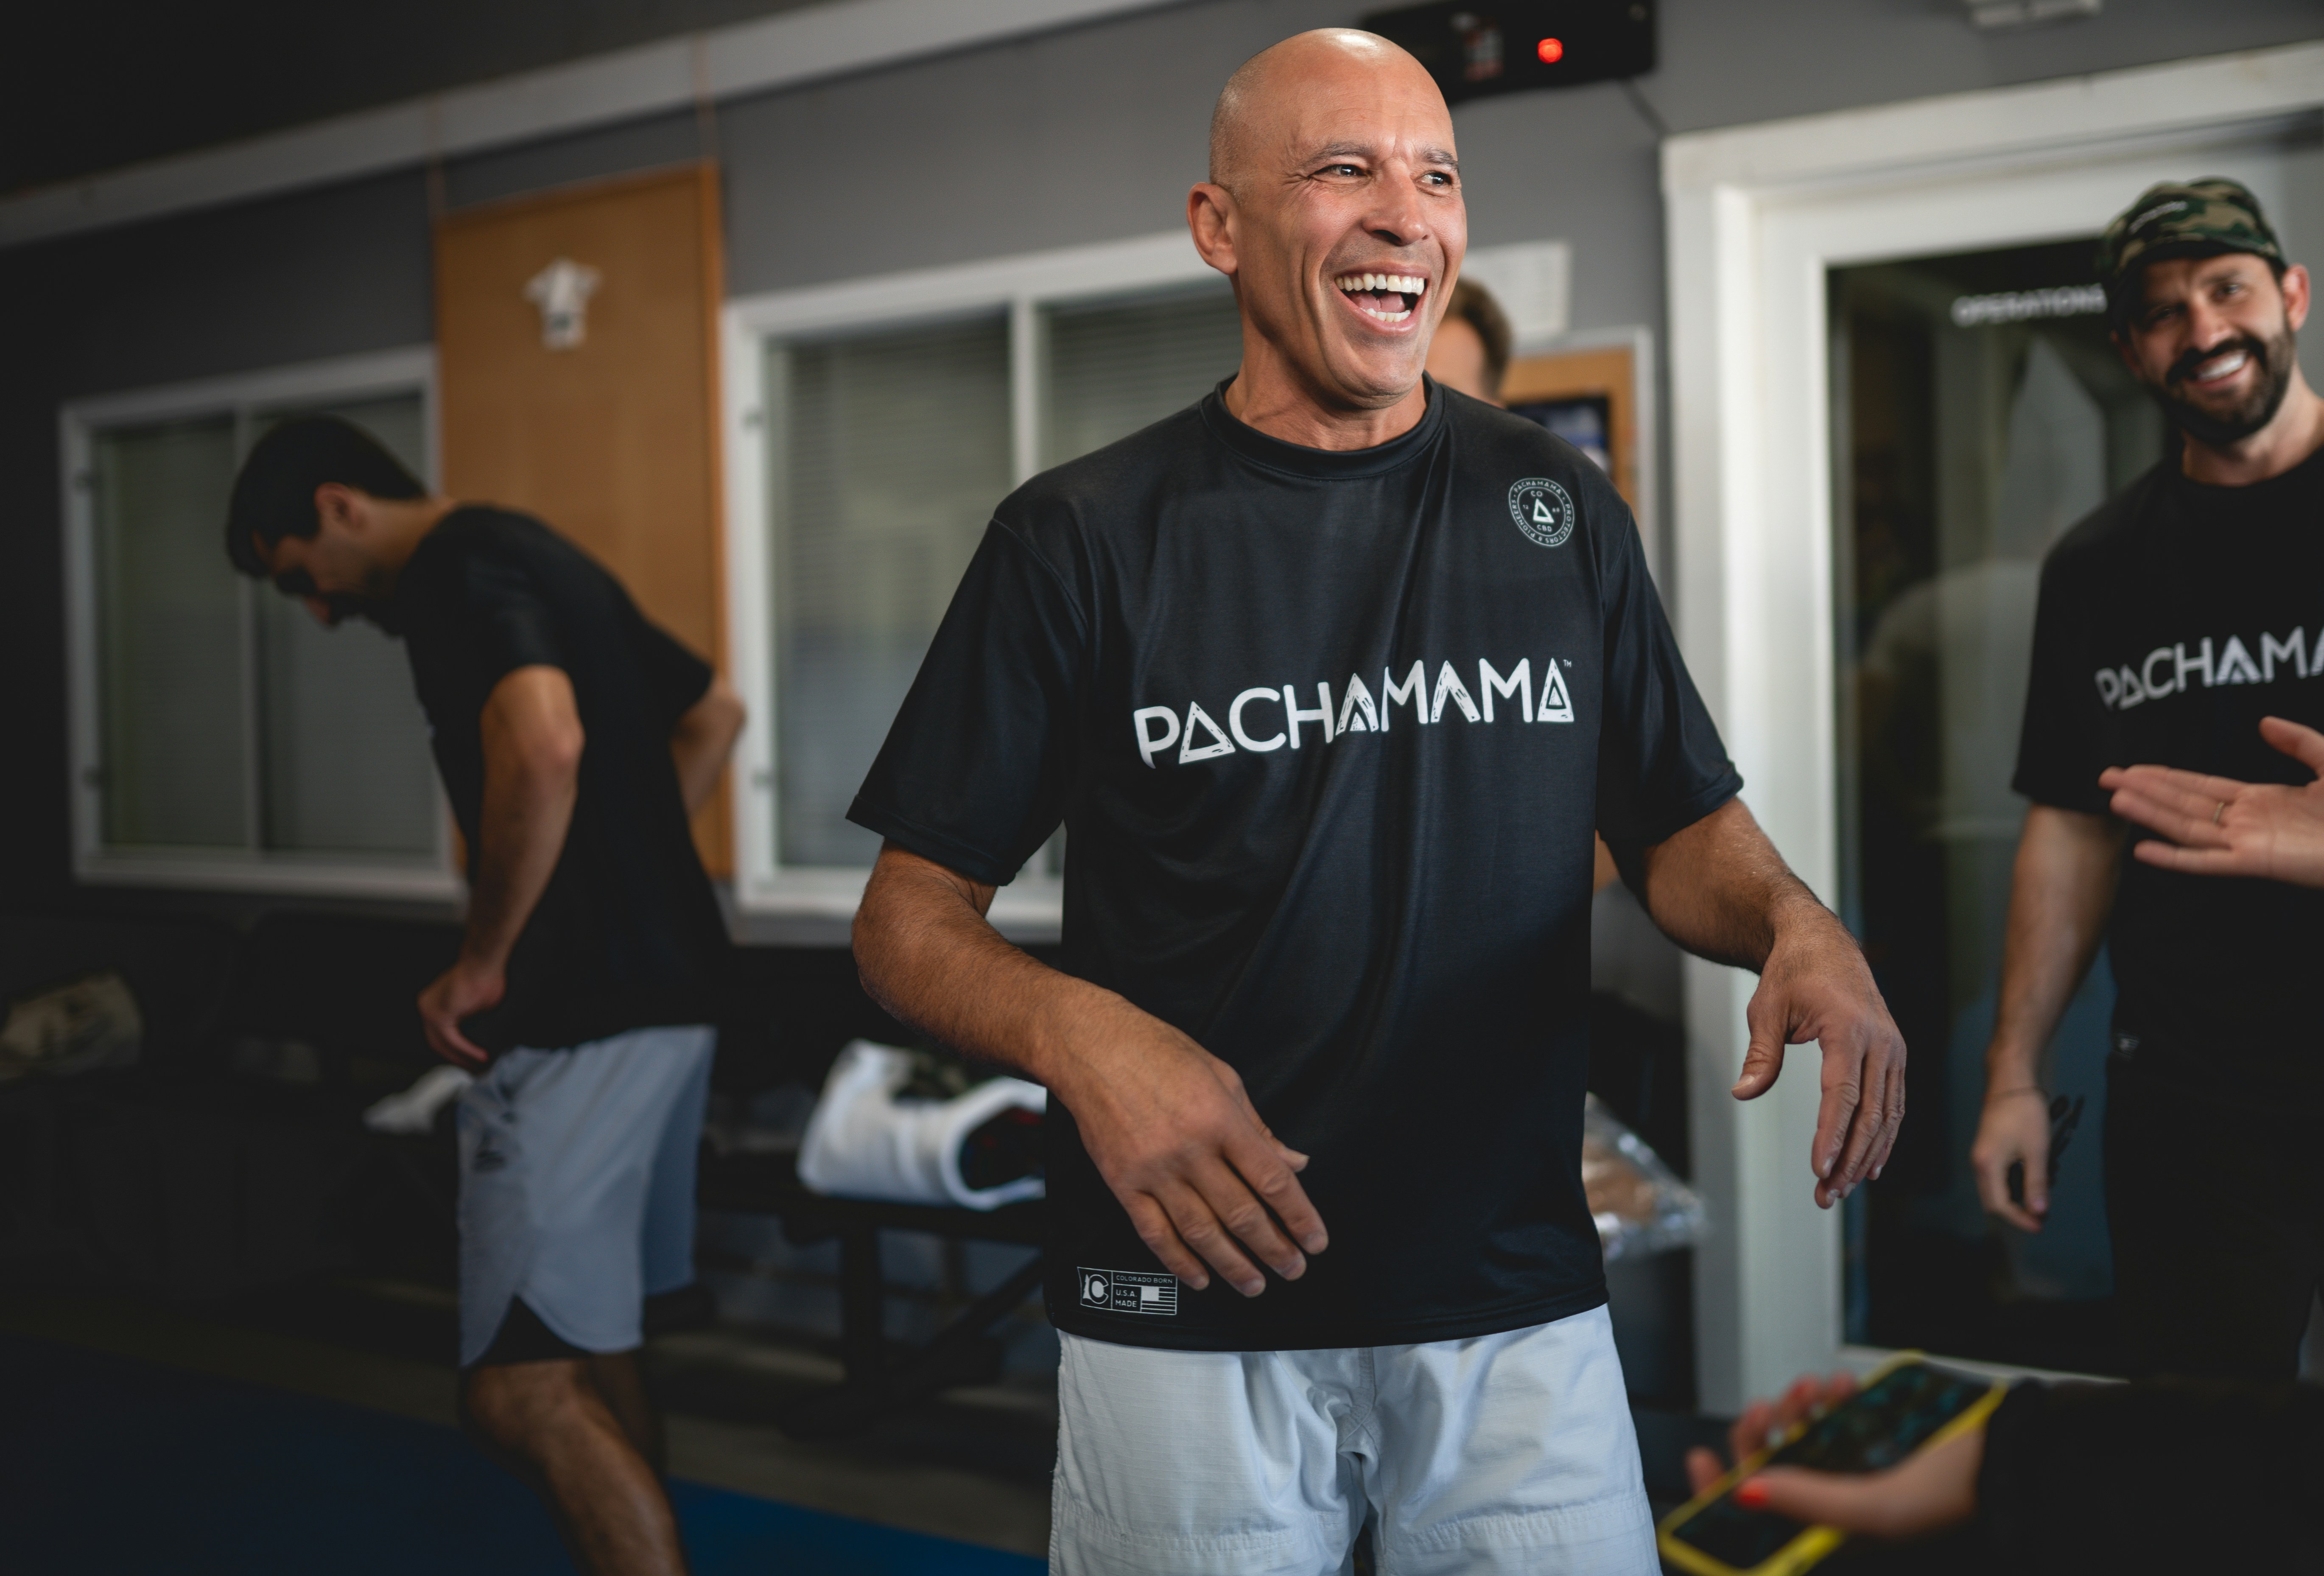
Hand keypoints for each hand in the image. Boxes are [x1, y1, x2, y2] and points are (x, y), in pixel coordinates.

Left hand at [418, 958, 503, 1067]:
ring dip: (462, 1058)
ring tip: (480, 1066)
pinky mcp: (439, 1016)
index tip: (469, 1061)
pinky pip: (452, 1040)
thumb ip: (471, 1021)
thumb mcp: (478, 1005)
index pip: (439, 1035)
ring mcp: (429, 1012)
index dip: (454, 1051)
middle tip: (473, 1070)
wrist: (483, 961)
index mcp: (432, 1004)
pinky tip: (481, 1056)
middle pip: (438, 1044)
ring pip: (444, 1045)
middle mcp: (426, 1007)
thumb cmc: (484, 977)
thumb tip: (478, 1039)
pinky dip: (467, 1050)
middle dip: (456, 1059)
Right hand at [1052, 1014, 1326, 1297]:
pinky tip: (1200, 1277)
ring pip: (1201, 1232)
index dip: (1299, 1216)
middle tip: (1293, 1270)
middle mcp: (1189, 1149)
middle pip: (1241, 1213)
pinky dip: (1179, 1262)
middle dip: (1274, 1249)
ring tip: (1254, 1284)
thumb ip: (1258, 1126)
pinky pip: (1155, 1233)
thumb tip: (1293, 1162)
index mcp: (1220, 1119)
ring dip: (1232, 1264)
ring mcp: (1154, 1170)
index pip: (1272, 1180)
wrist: (1092, 1048)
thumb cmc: (1157, 1052)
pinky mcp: (1122, 1183)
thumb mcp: (1222, 1076)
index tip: (1314, 1239)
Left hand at [1684, 1371, 1982, 1540]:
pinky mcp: (1874, 1442)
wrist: (2012, 1453)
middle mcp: (1837, 1505)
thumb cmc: (1956, 1493)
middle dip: (1759, 1436)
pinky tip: (1840, 1387)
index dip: (1720, 1497)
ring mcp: (1855, 1471)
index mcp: (1832, 1533)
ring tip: (1812, 1390)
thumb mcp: (1874, 1509)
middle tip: (1767, 1408)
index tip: (1698, 1459)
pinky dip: (1829, 1400)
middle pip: (1769, 1473)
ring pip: (1798, 1440)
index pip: (1760, 1522)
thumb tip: (1744, 1495)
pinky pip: (1833, 1420)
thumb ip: (1809, 1502)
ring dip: (1794, 1410)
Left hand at [1734, 906, 1907, 1207]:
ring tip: (1843, 1188)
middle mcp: (1880, 1041)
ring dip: (1867, 1155)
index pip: (1842, 1093)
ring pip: (1887, 1114)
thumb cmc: (1791, 974)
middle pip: (1870, 1112)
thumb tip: (1744, 1093)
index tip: (1819, 1168)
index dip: (1831, 1134)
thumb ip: (1761, 1054)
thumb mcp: (1767, 1008)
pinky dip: (1884, 1136)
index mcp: (1847, 1028)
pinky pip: (1894, 1103)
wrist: (1822, 943)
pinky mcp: (1895, 1054)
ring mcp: (1892, 1048)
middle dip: (1849, 1158)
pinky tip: (1870, 1164)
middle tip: (1827, 1193)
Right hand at [1969, 1086, 2050, 1231]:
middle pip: (1993, 1201)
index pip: (2000, 1205)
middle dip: (2017, 1212)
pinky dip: (2014, 1184)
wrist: (2011, 1082)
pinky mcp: (1987, 1150)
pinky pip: (1997, 1177)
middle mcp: (1979, 1164)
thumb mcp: (2036, 1150)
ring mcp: (1981, 1156)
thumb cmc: (2024, 1113)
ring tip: (2040, 1195)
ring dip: (2016, 1197)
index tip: (2040, 1225)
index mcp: (1987, 1166)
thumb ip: (2037, 1183)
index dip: (2020, 1219)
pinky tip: (2032, 1177)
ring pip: (1995, 1189)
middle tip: (2041, 1215)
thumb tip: (2038, 1211)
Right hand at [2100, 716, 2323, 888]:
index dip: (2165, 776)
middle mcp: (2245, 822)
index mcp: (2260, 801)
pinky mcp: (2254, 863)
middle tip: (2105, 777)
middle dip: (2144, 789)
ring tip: (2115, 798)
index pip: (2200, 787)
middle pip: (2183, 803)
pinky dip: (2173, 858)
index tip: (2134, 768)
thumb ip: (2298, 742)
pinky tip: (2144, 851)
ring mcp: (2246, 843)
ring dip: (2149, 813)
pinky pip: (2206, 862)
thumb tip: (2262, 722)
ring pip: (2186, 826)